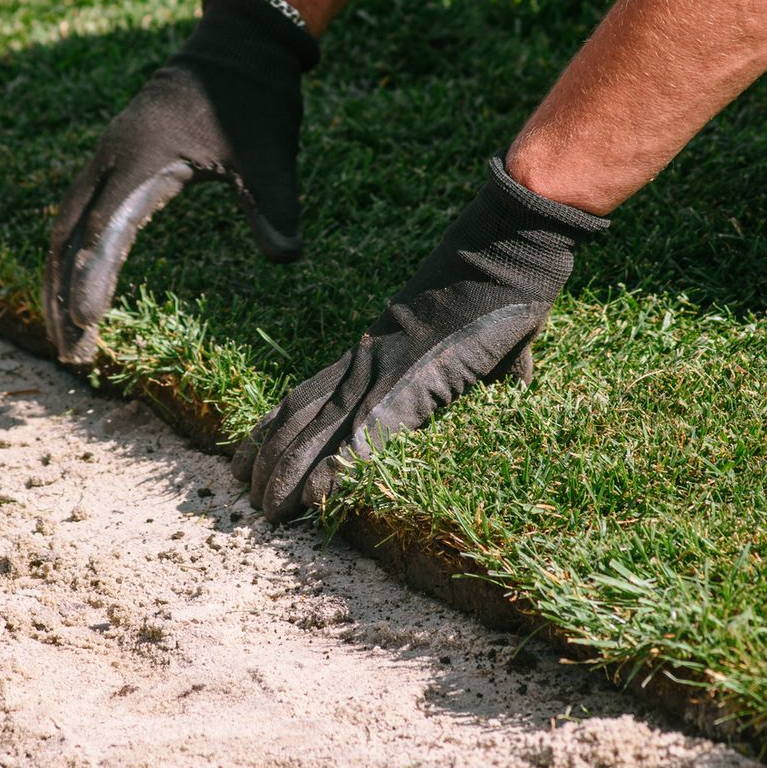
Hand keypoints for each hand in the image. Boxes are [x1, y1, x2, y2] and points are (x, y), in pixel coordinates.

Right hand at [44, 0, 319, 363]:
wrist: (238, 47)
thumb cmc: (253, 99)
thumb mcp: (270, 153)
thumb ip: (274, 205)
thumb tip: (287, 256)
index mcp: (142, 157)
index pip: (105, 228)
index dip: (91, 276)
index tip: (84, 322)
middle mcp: (112, 158)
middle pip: (66, 234)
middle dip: (61, 293)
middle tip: (69, 352)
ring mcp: (108, 159)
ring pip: (65, 227)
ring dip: (60, 279)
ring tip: (69, 336)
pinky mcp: (116, 164)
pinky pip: (80, 215)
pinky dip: (73, 255)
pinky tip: (81, 289)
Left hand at [234, 156, 607, 520]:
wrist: (506, 254)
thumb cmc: (504, 288)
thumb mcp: (488, 334)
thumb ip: (496, 362)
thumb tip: (518, 376)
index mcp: (377, 350)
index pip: (309, 394)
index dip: (275, 428)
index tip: (251, 455)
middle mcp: (366, 361)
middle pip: (298, 416)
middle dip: (268, 460)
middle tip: (248, 498)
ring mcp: (383, 374)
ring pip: (315, 432)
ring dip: (288, 475)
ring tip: (268, 513)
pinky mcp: (409, 388)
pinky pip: (361, 440)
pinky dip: (334, 473)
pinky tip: (314, 501)